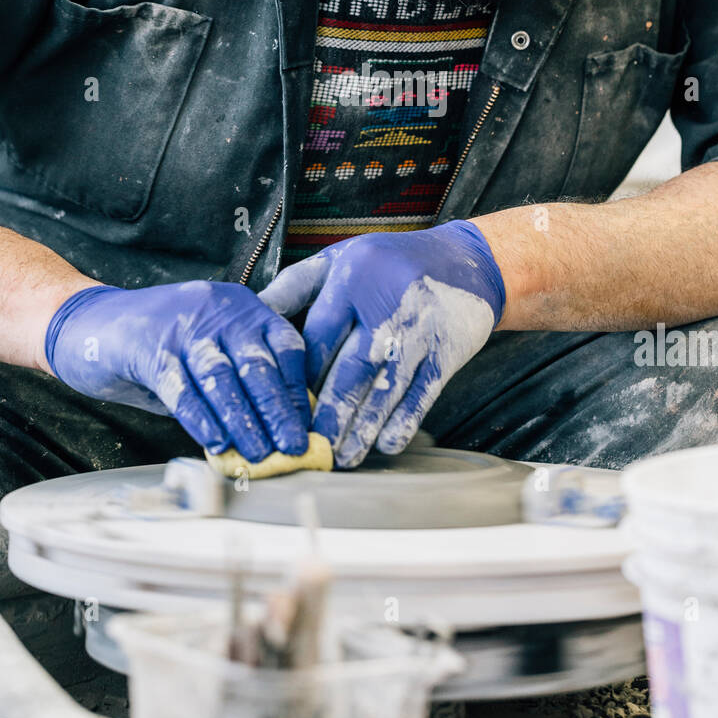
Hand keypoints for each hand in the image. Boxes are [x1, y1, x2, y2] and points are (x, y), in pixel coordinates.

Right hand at [44, 280, 310, 460]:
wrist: (89, 322)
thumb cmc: (160, 343)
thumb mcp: (211, 348)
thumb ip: (241, 376)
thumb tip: (279, 424)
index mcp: (241, 307)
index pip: (285, 346)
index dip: (297, 389)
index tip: (306, 426)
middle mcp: (217, 310)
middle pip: (257, 364)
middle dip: (277, 411)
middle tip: (291, 447)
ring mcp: (183, 326)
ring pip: (222, 379)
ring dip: (243, 421)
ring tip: (258, 454)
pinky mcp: (150, 347)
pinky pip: (182, 389)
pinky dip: (202, 419)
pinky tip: (216, 442)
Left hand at [259, 221, 504, 466]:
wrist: (467, 261)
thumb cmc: (387, 262)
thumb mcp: (337, 260)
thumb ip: (292, 287)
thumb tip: (250, 312)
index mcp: (350, 281)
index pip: (317, 338)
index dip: (299, 377)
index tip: (282, 409)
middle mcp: (385, 305)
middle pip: (351, 368)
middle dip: (329, 413)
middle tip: (308, 447)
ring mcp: (419, 330)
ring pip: (386, 386)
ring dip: (363, 426)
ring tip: (342, 457)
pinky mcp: (446, 350)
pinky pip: (423, 392)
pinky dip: (405, 420)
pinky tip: (385, 443)